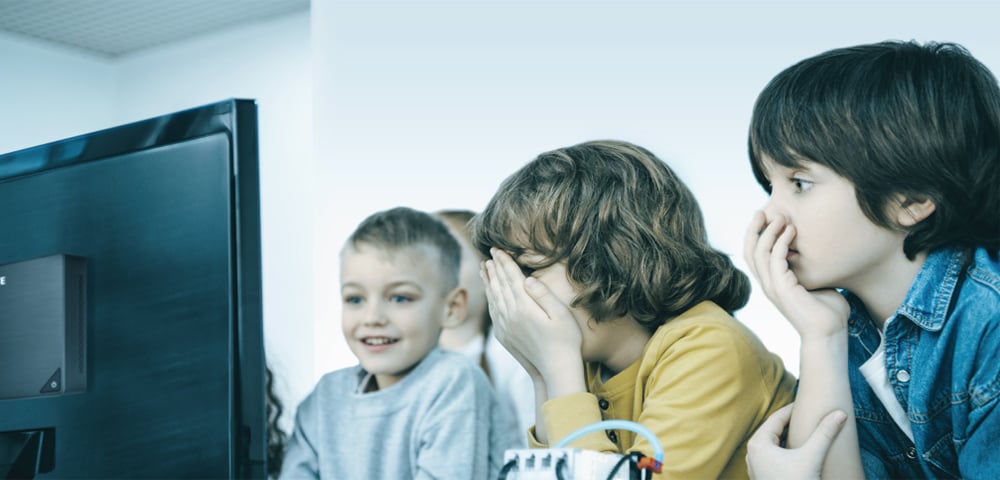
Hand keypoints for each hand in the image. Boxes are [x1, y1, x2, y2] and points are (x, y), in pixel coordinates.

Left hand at [481, 248, 582, 384]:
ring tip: (484, 269)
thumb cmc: (565, 340)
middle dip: (494, 268)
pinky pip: (493, 312)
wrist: (555, 370)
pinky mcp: (503, 336)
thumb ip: (543, 294)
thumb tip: (527, 279)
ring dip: (488, 281)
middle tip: (489, 254)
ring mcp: (505, 326)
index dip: (504, 262)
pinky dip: (490, 298)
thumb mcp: (561, 314)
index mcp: (524, 306)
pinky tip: (490, 294)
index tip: (497, 249)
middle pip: (499, 285)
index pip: (511, 278)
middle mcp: (510, 315)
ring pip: (493, 298)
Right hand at [743, 211, 849, 339]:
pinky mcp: (782, 289)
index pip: (754, 255)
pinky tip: (792, 231)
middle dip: (753, 229)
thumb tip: (816, 252)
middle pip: (749, 251)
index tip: (765, 218)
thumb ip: (809, 268)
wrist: (830, 333)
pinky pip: (775, 259)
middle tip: (762, 211)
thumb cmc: (828, 312)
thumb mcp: (815, 283)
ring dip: (768, 232)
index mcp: (772, 283)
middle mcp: (767, 284)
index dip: (755, 235)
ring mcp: (772, 287)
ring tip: (781, 217)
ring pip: (759, 253)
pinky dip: (782, 242)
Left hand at [746, 404, 847, 479]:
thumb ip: (825, 433)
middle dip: (790, 421)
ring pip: (773, 443)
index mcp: (758, 444)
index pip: (776, 418)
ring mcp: (756, 466)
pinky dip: (786, 449)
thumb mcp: (812, 456)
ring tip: (803, 428)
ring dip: (787, 435)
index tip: (806, 402)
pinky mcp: (763, 476)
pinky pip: (774, 456)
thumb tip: (840, 413)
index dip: (792, 408)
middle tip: (806, 412)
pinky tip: (798, 449)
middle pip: (773, 430)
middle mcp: (753, 453)